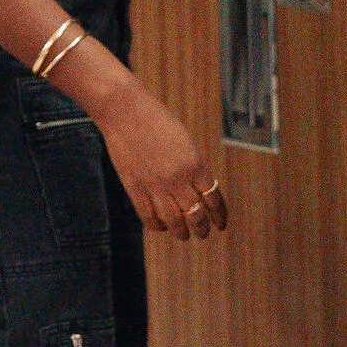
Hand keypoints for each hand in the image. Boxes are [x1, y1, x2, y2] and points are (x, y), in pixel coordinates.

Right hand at [93, 84, 228, 240]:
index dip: (219, 214)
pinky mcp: (135, 189)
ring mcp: (155, 187)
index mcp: (195, 164)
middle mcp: (178, 180)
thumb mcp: (185, 140)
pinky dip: (157, 226)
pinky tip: (161, 226)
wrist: (125, 111)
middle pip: (196, 215)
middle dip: (202, 228)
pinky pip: (149, 217)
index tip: (220, 223)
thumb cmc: (156, 119)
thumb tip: (197, 188)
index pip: (213, 198)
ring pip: (174, 222)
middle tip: (203, 233)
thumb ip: (193, 165)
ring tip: (184, 235)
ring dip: (182, 232)